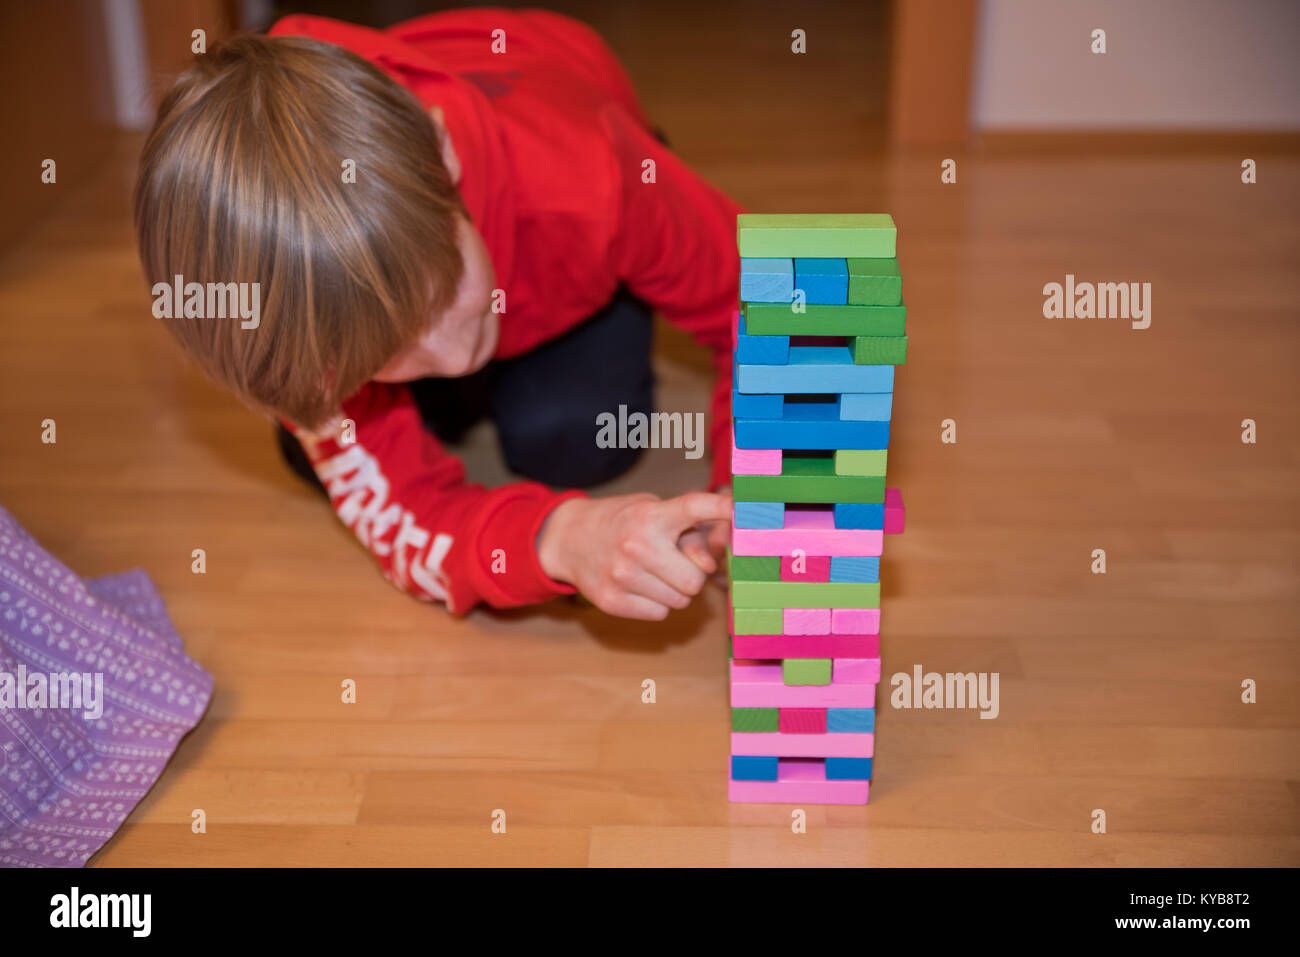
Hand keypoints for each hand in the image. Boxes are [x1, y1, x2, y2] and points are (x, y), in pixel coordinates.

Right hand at [537, 491, 731, 619]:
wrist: (569, 539)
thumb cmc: (623, 522)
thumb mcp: (653, 511)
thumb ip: (689, 534)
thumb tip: (710, 567)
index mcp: (651, 515)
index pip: (692, 507)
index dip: (720, 507)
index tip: (741, 509)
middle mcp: (637, 545)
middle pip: (694, 580)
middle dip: (692, 575)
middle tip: (676, 563)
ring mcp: (622, 576)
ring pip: (679, 601)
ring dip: (675, 591)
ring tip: (654, 572)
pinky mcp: (612, 602)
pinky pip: (660, 614)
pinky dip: (657, 604)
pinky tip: (640, 586)